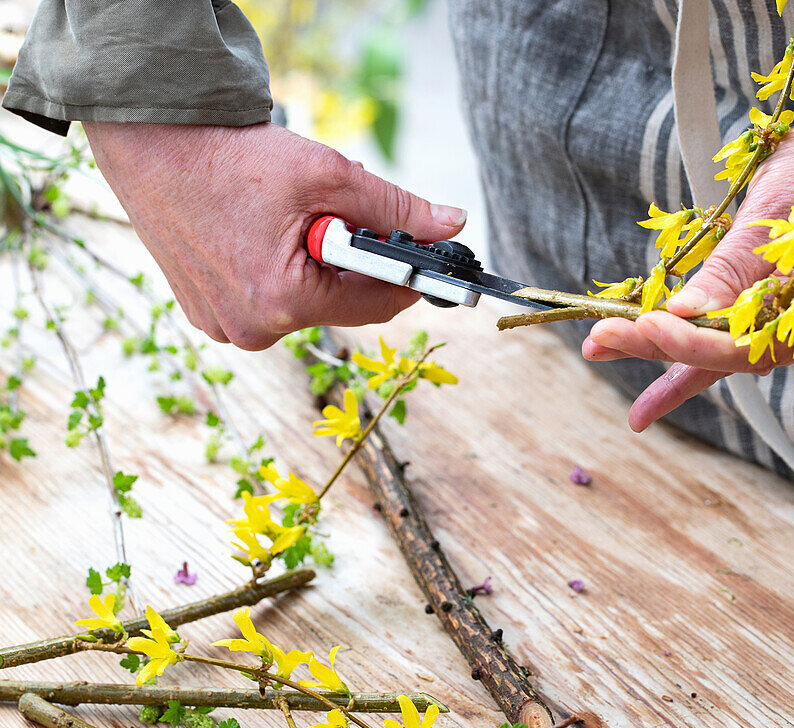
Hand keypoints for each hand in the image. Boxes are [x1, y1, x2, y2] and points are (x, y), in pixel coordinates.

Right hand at [83, 122, 466, 348]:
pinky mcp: (206, 316)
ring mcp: (225, 327)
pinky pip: (265, 303)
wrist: (152, 143)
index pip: (379, 305)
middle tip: (330, 216)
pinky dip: (274, 273)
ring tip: (283, 220)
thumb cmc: (234, 155)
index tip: (423, 255)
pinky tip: (254, 235)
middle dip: (349, 264)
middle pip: (340, 305)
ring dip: (311, 268)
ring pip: (303, 304)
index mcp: (285, 301)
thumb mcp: (329, 175)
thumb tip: (452, 225)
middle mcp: (253, 328)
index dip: (407, 276)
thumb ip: (397, 208)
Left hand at [582, 100, 793, 430]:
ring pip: (723, 350)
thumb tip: (680, 314)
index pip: (757, 347)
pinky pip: (727, 333)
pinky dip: (680, 340)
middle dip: (663, 349)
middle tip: (600, 341)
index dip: (699, 342)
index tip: (648, 323)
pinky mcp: (776, 308)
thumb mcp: (773, 210)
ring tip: (599, 347)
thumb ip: (731, 270)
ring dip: (660, 351)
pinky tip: (630, 344)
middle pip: (732, 356)